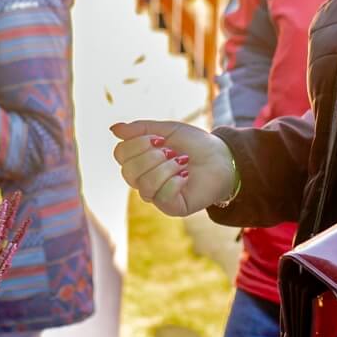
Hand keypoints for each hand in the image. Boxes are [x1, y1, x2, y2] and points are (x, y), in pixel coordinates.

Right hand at [110, 120, 237, 216]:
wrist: (223, 157)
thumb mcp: (167, 130)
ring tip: (182, 162)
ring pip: (144, 185)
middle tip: (172, 151)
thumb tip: (113, 129)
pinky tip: (186, 176)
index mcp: (139, 162)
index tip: (159, 138)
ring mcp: (156, 196)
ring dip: (166, 168)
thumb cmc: (195, 144)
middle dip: (151, 156)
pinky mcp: (172, 208)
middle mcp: (143, 180)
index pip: (120, 154)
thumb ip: (140, 129)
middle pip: (128, 171)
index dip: (137, 143)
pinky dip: (175, 181)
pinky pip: (161, 197)